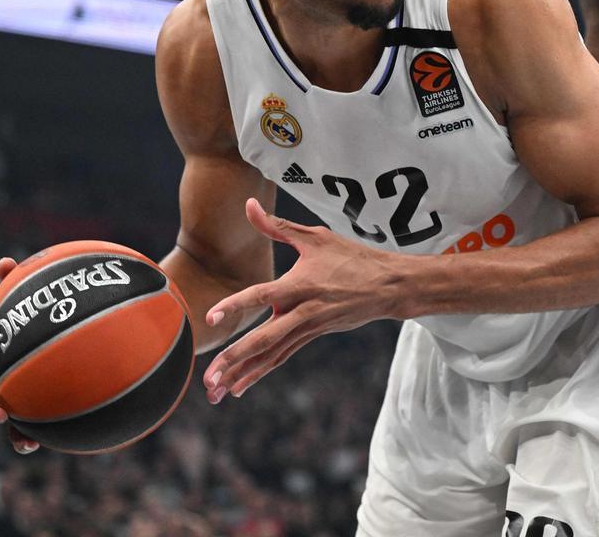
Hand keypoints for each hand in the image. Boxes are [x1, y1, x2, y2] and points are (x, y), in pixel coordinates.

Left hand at [202, 198, 400, 403]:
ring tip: (215, 392)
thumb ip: (277, 225)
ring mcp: (308, 328)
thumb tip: (248, 205)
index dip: (236, 305)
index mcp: (301, 284)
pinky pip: (281, 357)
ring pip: (271, 355)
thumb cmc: (352, 257)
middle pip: (265, 339)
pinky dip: (259, 372)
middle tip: (209, 377)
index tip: (212, 318)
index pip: (262, 295)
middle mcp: (303, 311)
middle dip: (235, 359)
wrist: (389, 286)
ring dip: (243, 374)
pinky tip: (239, 387)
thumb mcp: (316, 237)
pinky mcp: (312, 336)